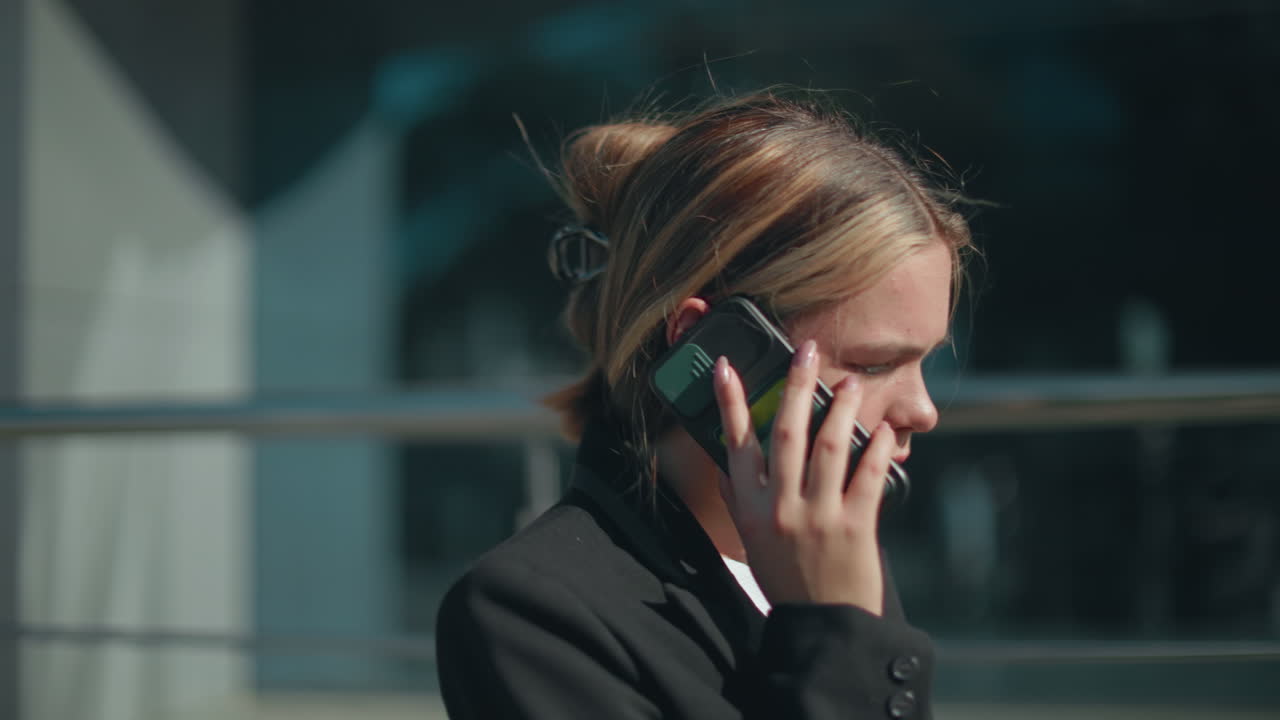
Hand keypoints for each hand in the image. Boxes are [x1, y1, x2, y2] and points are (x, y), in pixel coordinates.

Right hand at [711, 340, 895, 615]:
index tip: (725, 366)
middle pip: (787, 432)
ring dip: (841, 410)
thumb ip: (738, 495)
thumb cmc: (784, 576)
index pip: (736, 443)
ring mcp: (819, 516)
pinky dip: (875, 449)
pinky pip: (867, 477)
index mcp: (752, 507)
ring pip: (829, 447)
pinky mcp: (856, 527)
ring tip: (852, 384)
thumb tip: (727, 454)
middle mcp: (781, 507)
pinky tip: (882, 430)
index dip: (730, 402)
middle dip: (797, 385)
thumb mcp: (749, 536)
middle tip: (808, 350)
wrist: (821, 625)